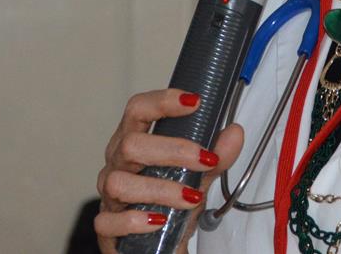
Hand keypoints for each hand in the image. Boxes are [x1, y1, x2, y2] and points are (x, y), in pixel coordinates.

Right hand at [94, 88, 245, 252]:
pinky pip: (109, 221)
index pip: (138, 110)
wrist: (159, 246)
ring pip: (119, 182)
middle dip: (172, 149)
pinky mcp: (106, 226)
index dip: (162, 101)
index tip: (194, 102)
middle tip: (204, 160)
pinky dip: (136, 221)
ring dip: (161, 189)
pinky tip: (159, 221)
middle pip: (130, 143)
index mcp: (135, 142)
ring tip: (190, 198)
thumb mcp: (197, 178)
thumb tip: (234, 133)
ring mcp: (108, 195)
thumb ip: (216, 157)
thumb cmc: (170, 204)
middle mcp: (118, 164)